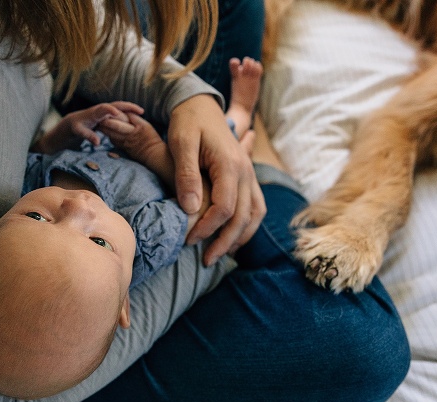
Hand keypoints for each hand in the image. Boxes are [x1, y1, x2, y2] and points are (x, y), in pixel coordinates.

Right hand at [34, 101, 143, 153]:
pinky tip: (96, 142)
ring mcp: (83, 118)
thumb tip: (125, 129)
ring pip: (96, 112)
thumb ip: (109, 127)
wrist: (60, 135)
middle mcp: (93, 113)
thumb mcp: (98, 130)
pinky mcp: (73, 127)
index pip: (117, 108)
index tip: (142, 112)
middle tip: (138, 111)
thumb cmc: (81, 132)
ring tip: (117, 115)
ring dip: (106, 112)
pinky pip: (81, 130)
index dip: (129, 108)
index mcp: (100, 114)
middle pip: (110, 106)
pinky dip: (89, 135)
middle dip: (124, 106)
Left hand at [167, 95, 265, 264]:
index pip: (224, 207)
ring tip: (220, 255)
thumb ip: (186, 175)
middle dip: (224, 242)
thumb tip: (190, 209)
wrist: (200, 104)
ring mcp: (250, 174)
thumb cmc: (187, 122)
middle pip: (242, 217)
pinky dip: (247, 226)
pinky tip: (233, 239)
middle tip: (204, 261)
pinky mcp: (247, 177)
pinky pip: (256, 207)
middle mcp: (246, 171)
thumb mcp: (180, 143)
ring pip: (254, 215)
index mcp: (230, 163)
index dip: (207, 228)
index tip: (188, 240)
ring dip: (239, 238)